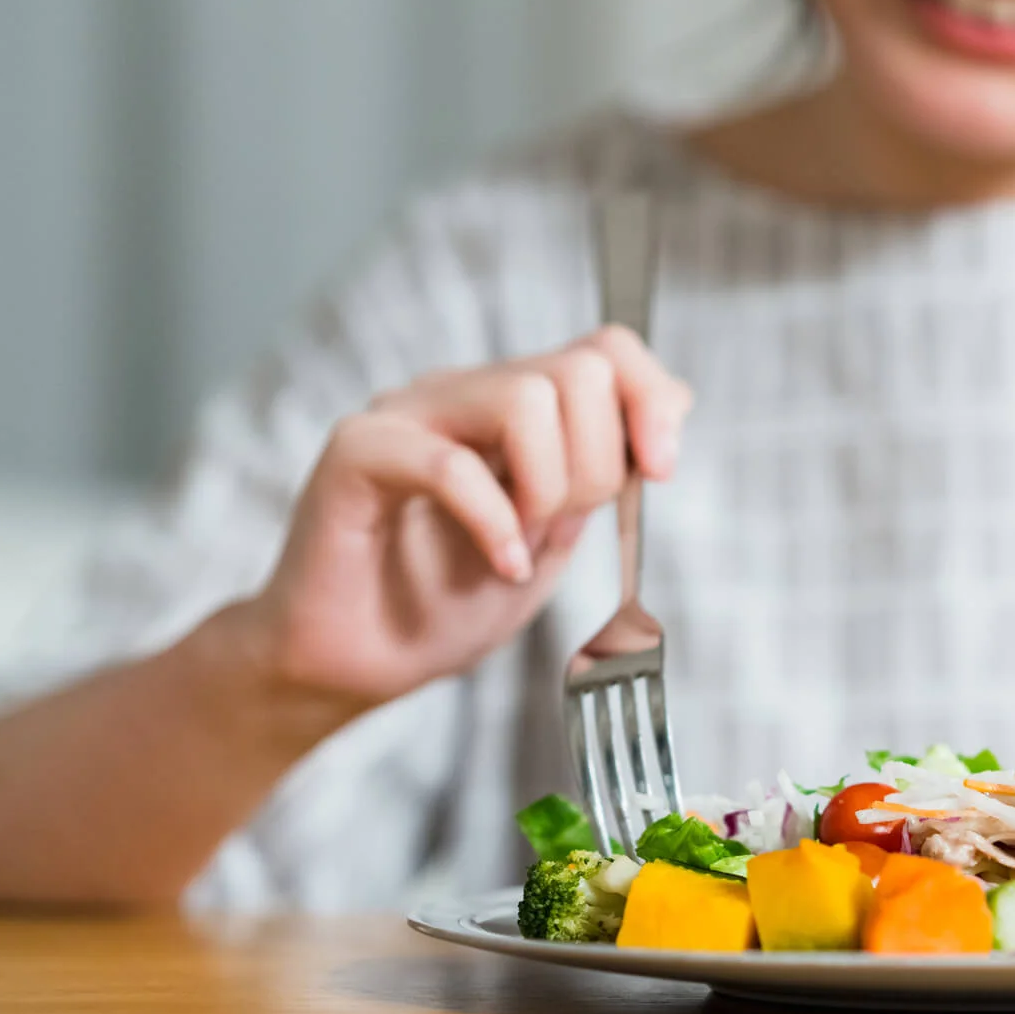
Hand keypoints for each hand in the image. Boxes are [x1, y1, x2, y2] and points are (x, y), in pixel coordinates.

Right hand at [229, 325, 691, 716]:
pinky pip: (450, 462)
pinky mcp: (357, 451)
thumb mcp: (553, 543)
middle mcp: (462, 393)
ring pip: (526, 398)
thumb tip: (666, 418)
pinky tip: (499, 565)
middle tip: (557, 529)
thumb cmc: (441, 607)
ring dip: (546, 488)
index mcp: (510, 405)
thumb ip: (600, 480)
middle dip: (596, 463)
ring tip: (520, 545)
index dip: (651, 399)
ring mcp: (407, 414)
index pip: (606, 348)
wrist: (348, 665)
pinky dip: (493, 522)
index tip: (661, 470)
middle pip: (579, 369)